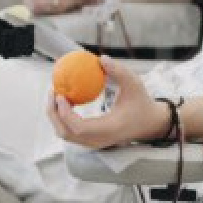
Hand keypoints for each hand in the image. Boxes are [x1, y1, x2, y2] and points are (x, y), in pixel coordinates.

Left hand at [46, 57, 166, 148]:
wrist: (149, 123)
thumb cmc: (141, 103)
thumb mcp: (134, 84)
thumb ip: (118, 71)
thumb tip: (101, 59)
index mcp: (109, 129)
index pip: (80, 127)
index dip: (65, 113)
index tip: (61, 95)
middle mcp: (99, 140)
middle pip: (66, 133)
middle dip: (54, 113)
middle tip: (53, 92)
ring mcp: (94, 142)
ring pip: (65, 134)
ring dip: (57, 116)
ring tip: (57, 95)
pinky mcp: (91, 140)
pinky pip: (71, 132)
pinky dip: (63, 118)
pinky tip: (67, 101)